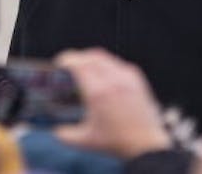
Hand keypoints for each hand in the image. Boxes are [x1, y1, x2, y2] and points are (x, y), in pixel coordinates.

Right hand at [53, 48, 169, 159]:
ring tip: (84, 68)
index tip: (59, 62)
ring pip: (104, 57)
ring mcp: (126, 78)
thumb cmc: (117, 143)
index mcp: (97, 92)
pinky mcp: (137, 79)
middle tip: (69, 65)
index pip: (78, 63)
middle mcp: (112, 80)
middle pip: (89, 56)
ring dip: (91, 59)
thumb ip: (65, 135)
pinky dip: (106, 64)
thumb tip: (55, 130)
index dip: (66, 59)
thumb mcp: (86, 140)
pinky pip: (117, 63)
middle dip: (77, 57)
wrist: (146, 145)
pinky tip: (103, 75)